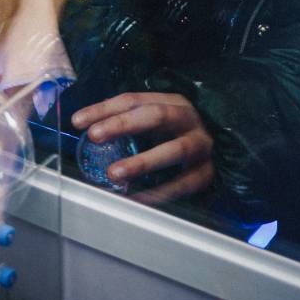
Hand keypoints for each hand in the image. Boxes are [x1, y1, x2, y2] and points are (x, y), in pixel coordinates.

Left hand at [70, 92, 214, 203]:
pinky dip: (160, 194)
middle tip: (94, 136)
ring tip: (113, 174)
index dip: (104, 109)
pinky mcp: (208, 173)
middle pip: (155, 115)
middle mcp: (188, 119)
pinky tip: (136, 200)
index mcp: (171, 102)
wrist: (222, 153)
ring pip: (175, 150)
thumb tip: (85, 131)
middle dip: (123, 124)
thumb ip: (128, 124)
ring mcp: (202, 146)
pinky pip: (185, 184)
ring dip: (143, 161)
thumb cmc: (176, 136)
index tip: (77, 122)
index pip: (133, 100)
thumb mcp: (156, 123)